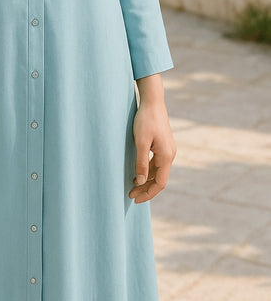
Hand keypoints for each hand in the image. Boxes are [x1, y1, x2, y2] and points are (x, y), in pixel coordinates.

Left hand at [129, 74, 175, 203]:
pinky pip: (157, 163)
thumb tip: (141, 182)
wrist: (152, 101)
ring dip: (146, 180)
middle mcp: (170, 154)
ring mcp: (167, 149)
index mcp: (166, 156)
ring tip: (132, 186)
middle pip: (159, 179)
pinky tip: (138, 172)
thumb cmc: (145, 120)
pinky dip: (148, 171)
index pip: (160, 183)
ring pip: (158, 172)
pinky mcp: (163, 144)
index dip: (148, 193)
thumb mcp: (141, 142)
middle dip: (146, 189)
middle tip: (130, 195)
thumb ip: (141, 163)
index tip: (135, 199)